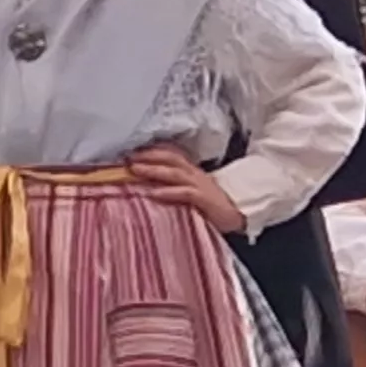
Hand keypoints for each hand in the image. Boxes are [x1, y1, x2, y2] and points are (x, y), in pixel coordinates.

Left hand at [129, 144, 244, 235]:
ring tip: (135, 170)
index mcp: (190, 171)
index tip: (129, 151)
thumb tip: (142, 185)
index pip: (170, 155)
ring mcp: (200, 186)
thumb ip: (171, 186)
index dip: (151, 151)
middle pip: (170, 159)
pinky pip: (186, 193)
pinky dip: (169, 192)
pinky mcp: (205, 200)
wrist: (238, 215)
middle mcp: (194, 175)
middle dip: (148, 156)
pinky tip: (154, 194)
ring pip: (175, 173)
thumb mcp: (189, 191)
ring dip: (154, 170)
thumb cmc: (209, 205)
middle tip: (127, 157)